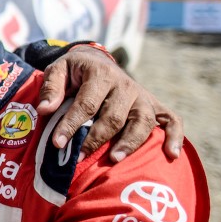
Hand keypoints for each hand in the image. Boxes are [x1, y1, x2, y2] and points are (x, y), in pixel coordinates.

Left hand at [36, 44, 183, 161]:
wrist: (98, 62)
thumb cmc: (75, 72)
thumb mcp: (59, 70)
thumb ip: (52, 87)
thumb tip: (45, 110)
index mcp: (101, 74)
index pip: (87, 103)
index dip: (71, 124)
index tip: (58, 143)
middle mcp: (126, 85)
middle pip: (114, 116)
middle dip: (96, 138)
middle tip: (80, 157)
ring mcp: (143, 97)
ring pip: (142, 122)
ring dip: (129, 142)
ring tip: (114, 159)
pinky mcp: (156, 106)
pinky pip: (172, 121)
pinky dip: (175, 137)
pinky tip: (171, 155)